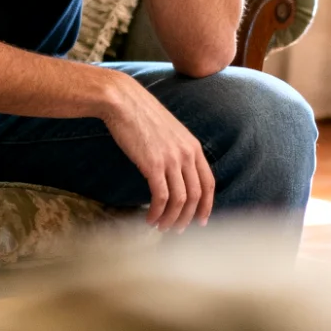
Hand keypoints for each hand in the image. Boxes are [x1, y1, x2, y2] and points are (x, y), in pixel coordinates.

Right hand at [100, 73, 214, 231]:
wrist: (122, 101)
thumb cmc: (140, 114)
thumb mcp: (168, 130)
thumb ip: (176, 149)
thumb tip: (174, 170)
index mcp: (193, 146)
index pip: (208, 183)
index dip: (207, 205)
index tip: (200, 220)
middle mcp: (186, 154)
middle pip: (196, 196)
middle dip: (188, 217)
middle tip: (177, 229)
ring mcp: (171, 160)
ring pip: (180, 200)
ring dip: (171, 218)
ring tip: (162, 227)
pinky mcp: (153, 165)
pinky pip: (160, 197)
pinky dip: (157, 212)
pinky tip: (149, 218)